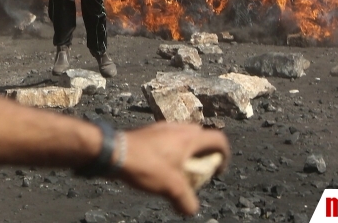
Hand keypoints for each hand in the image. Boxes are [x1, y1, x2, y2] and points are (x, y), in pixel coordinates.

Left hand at [115, 122, 229, 214]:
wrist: (113, 152)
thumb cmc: (144, 165)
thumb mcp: (170, 187)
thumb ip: (185, 200)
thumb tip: (191, 210)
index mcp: (189, 137)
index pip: (218, 139)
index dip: (224, 155)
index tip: (217, 171)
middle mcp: (178, 128)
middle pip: (201, 138)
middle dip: (204, 155)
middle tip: (198, 172)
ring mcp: (162, 128)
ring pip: (183, 137)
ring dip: (186, 153)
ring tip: (178, 172)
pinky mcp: (149, 132)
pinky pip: (168, 139)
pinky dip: (171, 152)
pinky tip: (159, 168)